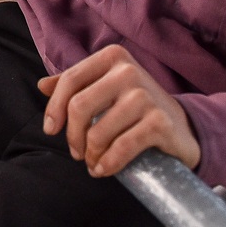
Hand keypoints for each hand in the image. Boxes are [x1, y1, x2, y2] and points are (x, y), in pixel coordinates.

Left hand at [37, 45, 200, 177]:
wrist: (183, 126)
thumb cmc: (135, 107)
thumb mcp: (105, 88)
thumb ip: (76, 84)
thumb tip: (42, 85)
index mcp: (112, 57)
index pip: (70, 81)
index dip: (54, 108)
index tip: (51, 129)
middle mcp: (128, 71)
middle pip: (79, 107)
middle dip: (72, 136)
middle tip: (76, 152)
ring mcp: (145, 96)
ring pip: (98, 131)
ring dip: (91, 154)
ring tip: (92, 162)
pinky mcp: (159, 122)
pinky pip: (121, 148)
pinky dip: (107, 163)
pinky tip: (103, 169)